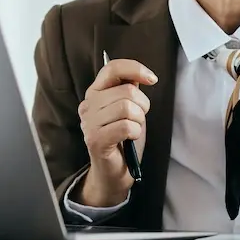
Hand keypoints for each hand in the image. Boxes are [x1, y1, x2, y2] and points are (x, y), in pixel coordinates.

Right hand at [76, 58, 156, 205]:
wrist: (114, 171)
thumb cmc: (123, 138)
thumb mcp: (128, 108)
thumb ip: (129, 89)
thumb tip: (143, 75)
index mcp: (95, 92)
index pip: (112, 68)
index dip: (135, 68)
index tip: (152, 79)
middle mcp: (88, 105)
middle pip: (126, 90)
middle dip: (142, 105)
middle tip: (138, 118)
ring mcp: (89, 123)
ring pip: (127, 107)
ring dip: (139, 120)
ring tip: (133, 129)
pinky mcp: (95, 140)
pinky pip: (125, 126)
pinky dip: (135, 132)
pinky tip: (130, 138)